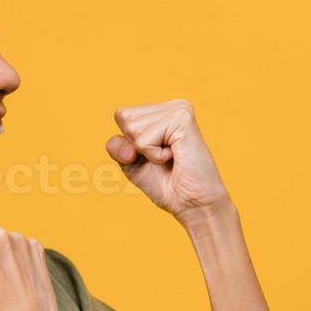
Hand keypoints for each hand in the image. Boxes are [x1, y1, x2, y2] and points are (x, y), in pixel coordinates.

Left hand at [105, 98, 231, 222]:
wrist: (193, 204)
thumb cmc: (168, 185)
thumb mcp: (131, 163)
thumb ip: (117, 146)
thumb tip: (122, 141)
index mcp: (164, 111)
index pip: (122, 116)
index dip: (128, 143)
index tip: (154, 156)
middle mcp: (173, 105)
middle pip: (123, 117)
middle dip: (136, 146)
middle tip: (164, 158)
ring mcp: (179, 109)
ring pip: (132, 127)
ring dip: (147, 152)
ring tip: (171, 158)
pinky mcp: (182, 119)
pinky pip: (144, 140)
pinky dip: (154, 156)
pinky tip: (175, 157)